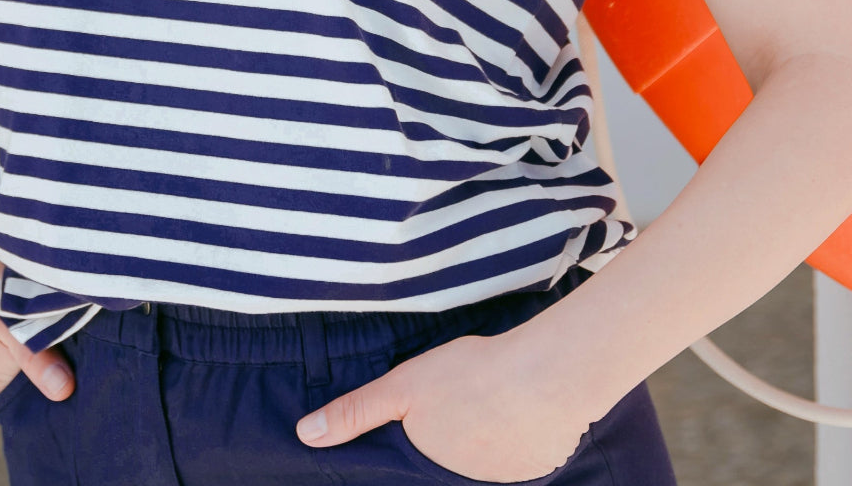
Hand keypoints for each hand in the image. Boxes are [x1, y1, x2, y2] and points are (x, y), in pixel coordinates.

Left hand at [295, 322, 596, 483]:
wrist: (546, 377)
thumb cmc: (471, 378)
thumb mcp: (403, 387)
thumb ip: (356, 413)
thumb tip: (306, 435)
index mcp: (427, 475)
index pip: (402, 476)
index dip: (404, 459)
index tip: (412, 438)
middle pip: (438, 471)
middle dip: (438, 451)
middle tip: (450, 416)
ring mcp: (499, 483)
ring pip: (474, 465)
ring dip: (473, 446)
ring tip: (477, 410)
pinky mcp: (531, 472)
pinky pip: (508, 460)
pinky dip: (505, 440)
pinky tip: (507, 412)